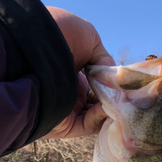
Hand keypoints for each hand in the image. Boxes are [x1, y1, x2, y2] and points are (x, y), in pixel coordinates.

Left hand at [43, 7, 114, 138]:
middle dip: (114, 100)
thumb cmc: (57, 36)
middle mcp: (69, 91)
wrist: (34, 47)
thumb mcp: (88, 38)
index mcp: (72, 71)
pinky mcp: (65, 125)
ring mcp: (66, 109)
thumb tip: (114, 78)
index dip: (112, 85)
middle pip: (98, 102)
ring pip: (96, 116)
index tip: (124, 83)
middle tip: (128, 96)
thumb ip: (105, 59)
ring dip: (111, 110)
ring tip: (122, 101)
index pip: (97, 85)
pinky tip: (108, 106)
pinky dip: (101, 118)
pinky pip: (89, 125)